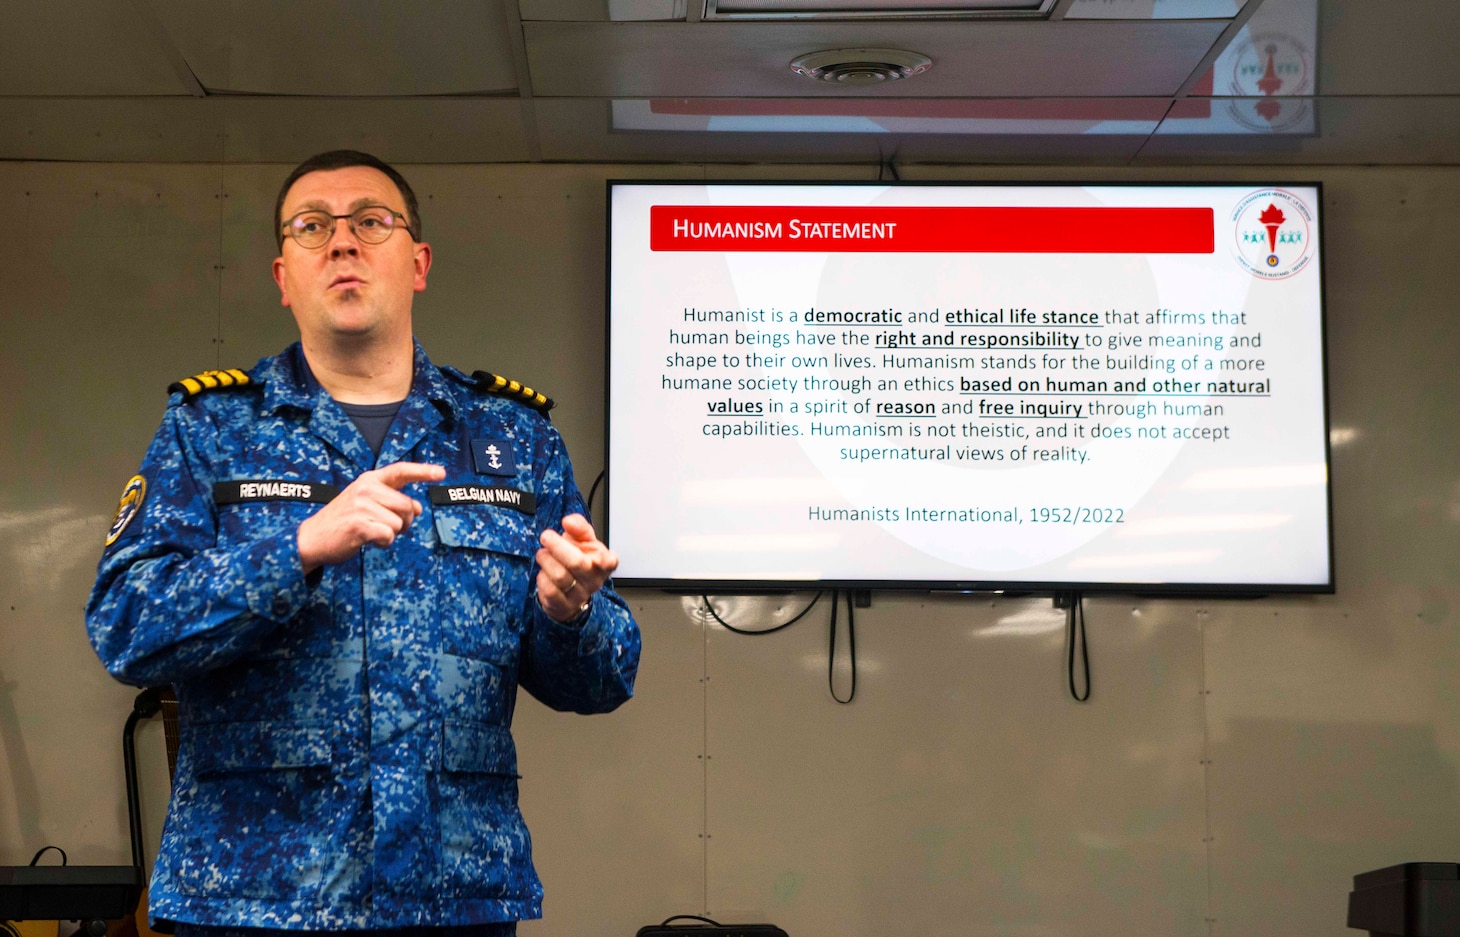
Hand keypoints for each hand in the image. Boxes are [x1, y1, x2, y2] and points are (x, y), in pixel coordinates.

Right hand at [296, 462, 445, 571]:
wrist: (311, 539)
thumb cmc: (342, 521)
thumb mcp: (365, 503)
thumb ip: (391, 501)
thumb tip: (418, 508)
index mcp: (369, 480)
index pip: (401, 471)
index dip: (423, 471)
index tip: (441, 473)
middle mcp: (366, 488)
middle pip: (408, 506)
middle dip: (403, 522)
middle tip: (383, 526)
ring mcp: (362, 505)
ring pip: (400, 524)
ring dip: (391, 534)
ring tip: (371, 532)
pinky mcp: (359, 524)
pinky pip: (389, 536)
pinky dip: (383, 543)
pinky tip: (368, 540)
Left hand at [536, 514, 618, 623]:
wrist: (569, 590)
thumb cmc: (579, 561)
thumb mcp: (583, 541)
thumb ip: (578, 526)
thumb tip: (569, 522)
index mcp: (603, 562)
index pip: (610, 563)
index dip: (608, 561)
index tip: (605, 558)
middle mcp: (594, 580)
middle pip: (577, 563)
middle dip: (558, 546)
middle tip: (546, 536)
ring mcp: (579, 595)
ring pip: (560, 576)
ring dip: (546, 560)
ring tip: (543, 553)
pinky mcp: (563, 605)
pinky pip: (550, 590)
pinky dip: (542, 577)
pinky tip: (544, 571)